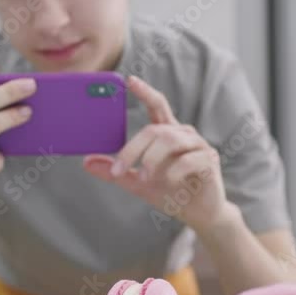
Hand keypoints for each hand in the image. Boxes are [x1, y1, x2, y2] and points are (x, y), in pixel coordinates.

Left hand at [82, 75, 227, 232]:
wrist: (199, 213)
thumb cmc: (170, 192)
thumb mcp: (137, 183)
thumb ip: (115, 172)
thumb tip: (86, 162)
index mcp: (168, 133)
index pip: (157, 105)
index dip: (145, 92)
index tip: (129, 80)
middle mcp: (184, 135)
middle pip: (156, 130)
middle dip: (134, 148)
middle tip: (118, 170)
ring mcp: (199, 146)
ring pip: (171, 140)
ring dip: (152, 159)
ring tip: (142, 177)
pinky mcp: (209, 161)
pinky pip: (189, 159)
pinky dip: (173, 171)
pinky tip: (167, 183)